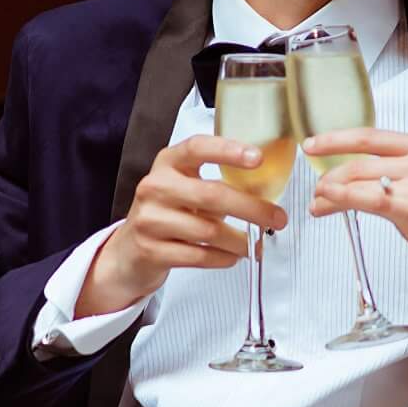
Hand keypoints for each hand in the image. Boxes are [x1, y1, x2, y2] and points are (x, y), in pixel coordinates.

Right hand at [79, 135, 290, 315]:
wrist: (130, 251)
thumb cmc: (167, 214)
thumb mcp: (183, 188)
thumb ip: (215, 183)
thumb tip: (266, 190)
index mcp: (167, 163)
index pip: (197, 148)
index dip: (228, 150)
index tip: (258, 158)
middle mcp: (155, 187)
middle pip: (212, 195)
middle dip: (252, 208)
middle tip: (277, 218)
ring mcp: (150, 220)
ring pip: (209, 231)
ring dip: (241, 240)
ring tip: (255, 245)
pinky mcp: (152, 251)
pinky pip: (199, 256)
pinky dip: (223, 258)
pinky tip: (232, 256)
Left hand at [304, 130, 407, 293]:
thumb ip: (401, 177)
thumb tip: (359, 182)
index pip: (371, 136)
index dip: (336, 139)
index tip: (315, 145)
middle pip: (360, 159)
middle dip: (329, 175)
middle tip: (315, 189)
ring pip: (358, 179)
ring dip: (330, 192)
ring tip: (319, 205)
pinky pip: (366, 198)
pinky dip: (340, 200)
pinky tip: (327, 205)